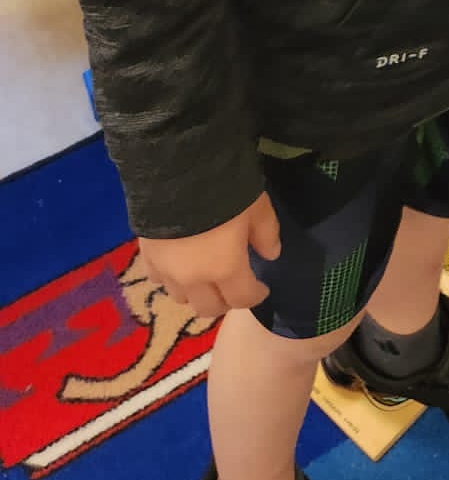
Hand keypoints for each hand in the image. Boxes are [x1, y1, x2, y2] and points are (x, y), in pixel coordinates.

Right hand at [135, 191, 280, 320]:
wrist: (176, 171)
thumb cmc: (225, 188)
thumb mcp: (258, 207)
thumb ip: (266, 234)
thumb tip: (270, 255)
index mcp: (226, 269)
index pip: (242, 299)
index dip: (256, 296)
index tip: (262, 289)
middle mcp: (194, 280)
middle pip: (209, 308)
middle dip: (225, 301)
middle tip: (235, 286)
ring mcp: (166, 271)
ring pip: (182, 298)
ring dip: (196, 293)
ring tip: (205, 276)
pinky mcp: (146, 256)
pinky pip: (159, 280)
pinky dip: (172, 279)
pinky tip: (179, 263)